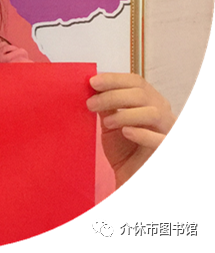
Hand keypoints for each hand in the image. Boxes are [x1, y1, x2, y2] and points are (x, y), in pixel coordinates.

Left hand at [86, 73, 176, 187]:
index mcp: (150, 101)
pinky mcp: (167, 150)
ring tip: (106, 122)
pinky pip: (160, 139)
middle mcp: (162, 113)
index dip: (114, 79)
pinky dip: (142, 133)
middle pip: (142, 94)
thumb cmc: (124, 149)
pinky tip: (125, 132)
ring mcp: (168, 131)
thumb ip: (106, 106)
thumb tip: (93, 87)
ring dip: (126, 114)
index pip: (135, 81)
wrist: (130, 178)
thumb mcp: (110, 123)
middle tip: (91, 104)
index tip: (92, 82)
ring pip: (152, 113)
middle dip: (113, 96)